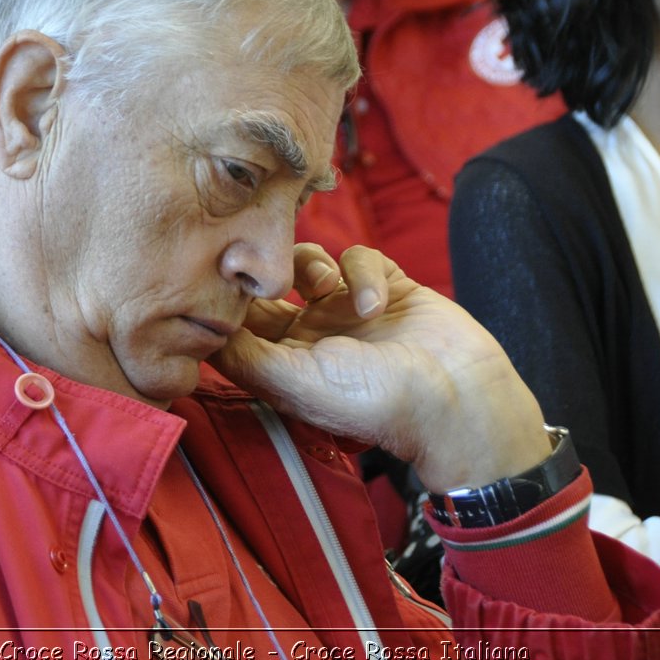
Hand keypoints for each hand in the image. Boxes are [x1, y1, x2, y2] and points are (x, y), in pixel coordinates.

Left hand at [215, 244, 550, 491]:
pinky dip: (363, 271)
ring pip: (307, 260)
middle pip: (267, 282)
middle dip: (263, 269)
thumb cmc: (375, 403)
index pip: (239, 320)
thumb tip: (199, 334)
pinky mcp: (386, 285)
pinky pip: (358, 256)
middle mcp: (311, 332)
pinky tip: (375, 301)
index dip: (224, 297)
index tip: (214, 276)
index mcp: (284, 360)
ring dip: (310, 265)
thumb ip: (246, 357)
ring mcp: (348, 307)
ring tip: (327, 287)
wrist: (460, 401)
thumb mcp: (297, 383)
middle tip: (263, 264)